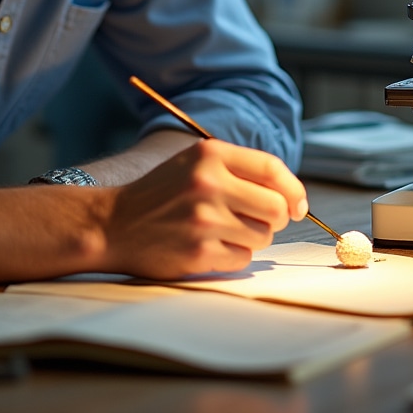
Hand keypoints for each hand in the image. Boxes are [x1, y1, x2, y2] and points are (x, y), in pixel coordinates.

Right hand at [101, 138, 307, 279]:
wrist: (115, 223)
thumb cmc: (162, 193)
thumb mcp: (195, 163)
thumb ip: (239, 170)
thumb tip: (290, 196)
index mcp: (210, 154)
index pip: (272, 168)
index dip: (293, 189)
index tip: (297, 205)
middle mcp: (208, 183)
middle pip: (275, 207)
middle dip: (275, 218)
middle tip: (260, 220)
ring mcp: (204, 219)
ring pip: (263, 236)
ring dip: (252, 237)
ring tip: (225, 230)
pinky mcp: (199, 251)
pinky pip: (243, 258)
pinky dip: (234, 255)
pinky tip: (210, 245)